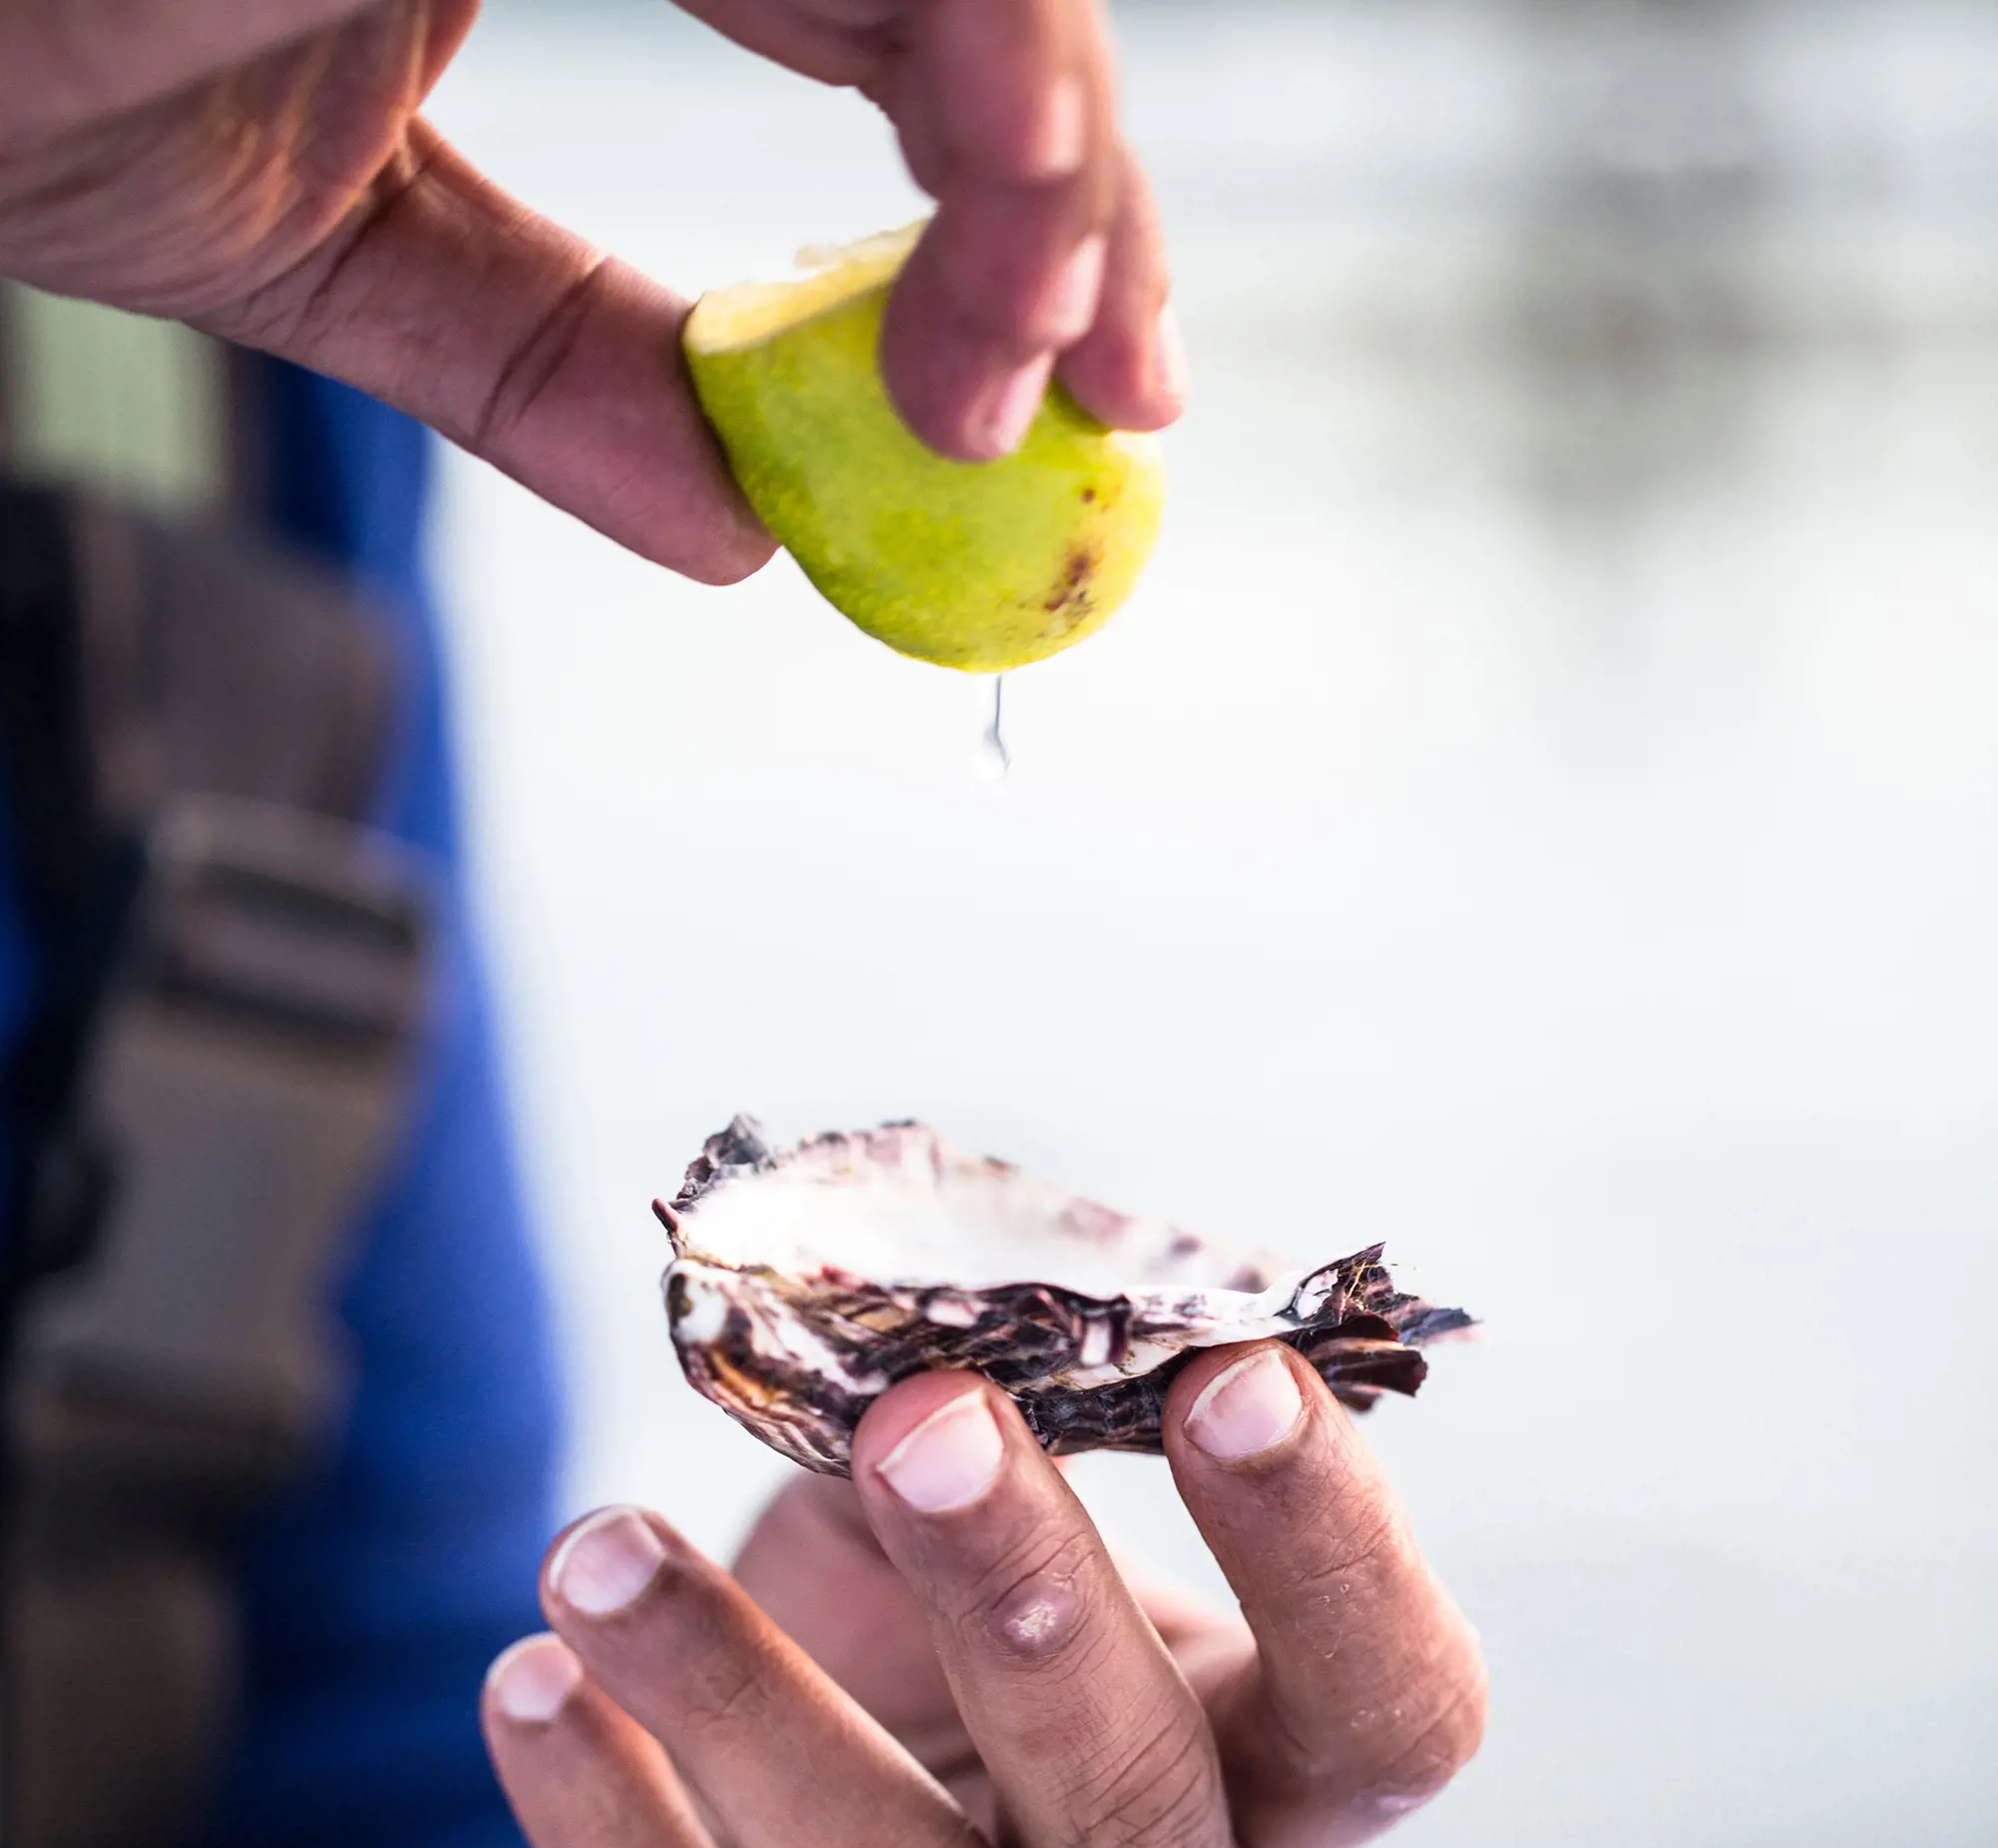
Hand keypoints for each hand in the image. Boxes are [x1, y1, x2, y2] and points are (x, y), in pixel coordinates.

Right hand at [0, 0, 1180, 583]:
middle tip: (1114, 390)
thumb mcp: (336, 247)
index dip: (1008, 206)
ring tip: (1059, 340)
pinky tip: (1014, 173)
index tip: (1076, 383)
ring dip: (1039, 130)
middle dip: (1072, 197)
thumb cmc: (20, 47)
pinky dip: (957, 31)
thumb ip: (546, 361)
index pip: (891, 25)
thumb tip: (738, 524)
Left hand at [482, 1343, 1486, 1847]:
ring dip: (749, 1708)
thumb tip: (902, 1281)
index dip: (1334, 1551)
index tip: (1233, 1369)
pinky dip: (616, 1836)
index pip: (1390, 1709)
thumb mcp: (966, 1543)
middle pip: (1138, 1807)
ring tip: (599, 1549)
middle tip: (913, 1415)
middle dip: (1029, 1595)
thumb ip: (964, 1424)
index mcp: (1259, 1783)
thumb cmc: (913, 1650)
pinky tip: (533, 1683)